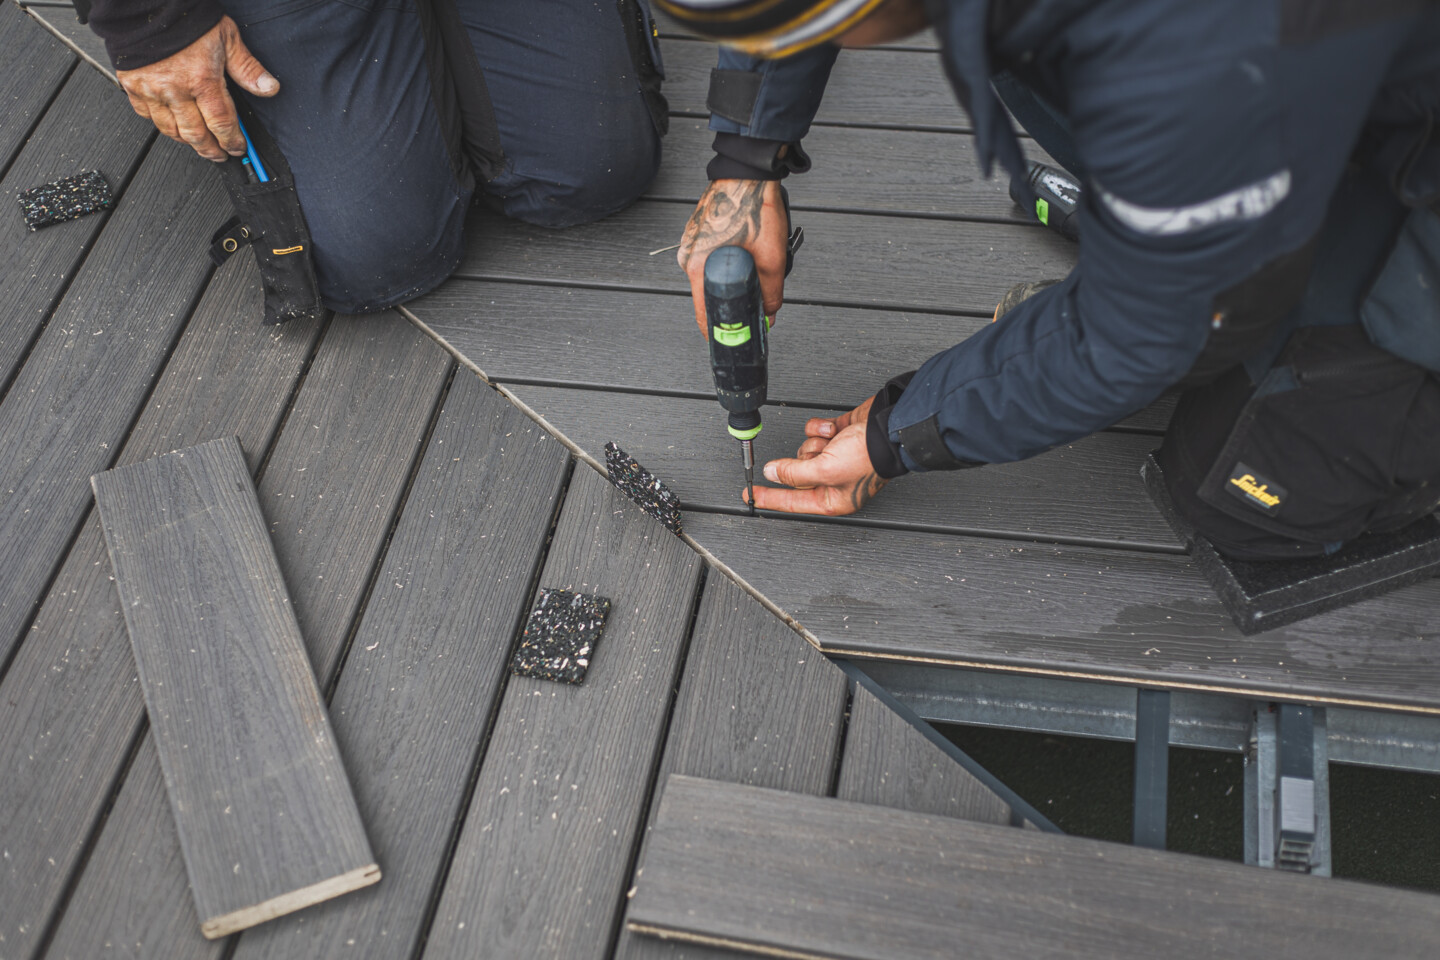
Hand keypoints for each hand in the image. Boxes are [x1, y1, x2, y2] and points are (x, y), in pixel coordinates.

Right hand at [117, 16, 278, 161]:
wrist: (144, 4)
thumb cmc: (185, 18)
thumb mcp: (226, 37)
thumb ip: (247, 68)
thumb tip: (269, 88)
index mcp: (202, 80)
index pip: (222, 124)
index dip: (233, 141)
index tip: (238, 148)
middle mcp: (175, 90)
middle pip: (196, 134)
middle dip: (211, 150)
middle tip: (220, 155)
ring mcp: (151, 90)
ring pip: (171, 130)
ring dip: (188, 142)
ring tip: (200, 145)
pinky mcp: (132, 86)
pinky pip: (147, 116)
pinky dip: (162, 125)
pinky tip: (172, 126)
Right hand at [678, 179, 789, 336]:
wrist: (749, 171)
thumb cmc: (754, 206)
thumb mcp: (771, 258)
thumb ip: (770, 294)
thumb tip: (769, 316)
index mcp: (696, 267)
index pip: (702, 314)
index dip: (719, 330)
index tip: (732, 339)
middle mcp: (688, 256)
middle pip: (709, 295)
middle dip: (732, 301)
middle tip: (755, 298)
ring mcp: (692, 242)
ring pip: (712, 275)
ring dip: (732, 279)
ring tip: (754, 261)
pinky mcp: (700, 232)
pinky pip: (712, 257)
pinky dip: (728, 261)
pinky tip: (747, 248)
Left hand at [750, 396, 888, 515]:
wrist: (888, 427)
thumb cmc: (869, 456)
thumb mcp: (825, 471)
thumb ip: (794, 474)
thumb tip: (772, 473)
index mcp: (833, 499)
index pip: (792, 502)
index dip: (770, 497)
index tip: (750, 496)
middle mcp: (832, 480)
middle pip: (797, 470)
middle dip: (806, 458)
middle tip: (822, 455)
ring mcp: (834, 457)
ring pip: (804, 448)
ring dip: (816, 442)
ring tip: (835, 443)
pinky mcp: (835, 437)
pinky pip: (813, 432)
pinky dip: (821, 428)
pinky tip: (836, 430)